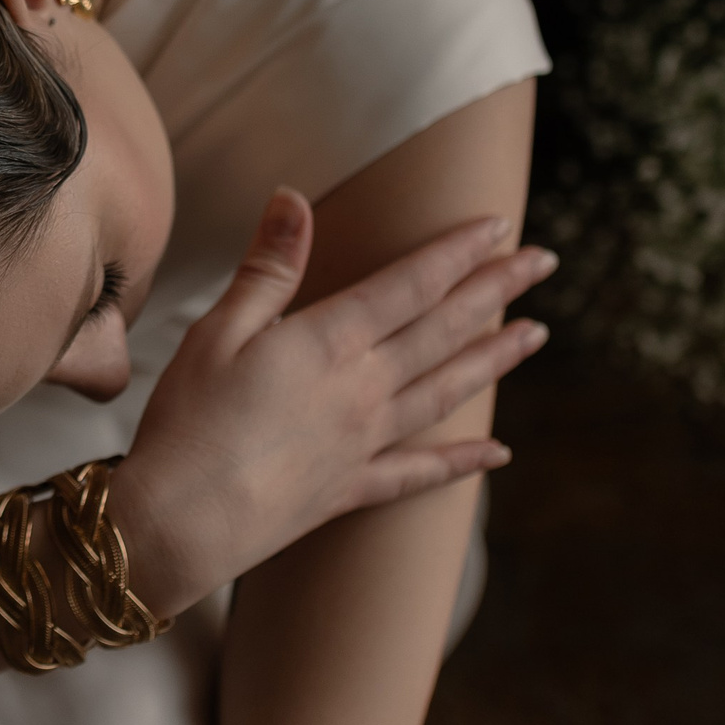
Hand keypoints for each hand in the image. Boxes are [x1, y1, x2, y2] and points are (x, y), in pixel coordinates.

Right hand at [117, 190, 552, 614]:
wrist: (179, 525)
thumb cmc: (188, 423)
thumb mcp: (216, 330)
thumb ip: (266, 268)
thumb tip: (294, 198)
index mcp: (329, 344)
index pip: (410, 285)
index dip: (458, 252)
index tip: (500, 225)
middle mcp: (362, 390)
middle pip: (443, 331)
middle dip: (496, 292)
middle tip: (544, 262)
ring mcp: (363, 444)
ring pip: (445, 393)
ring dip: (494, 361)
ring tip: (536, 335)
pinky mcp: (350, 490)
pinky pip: (419, 473)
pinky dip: (461, 462)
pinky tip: (497, 452)